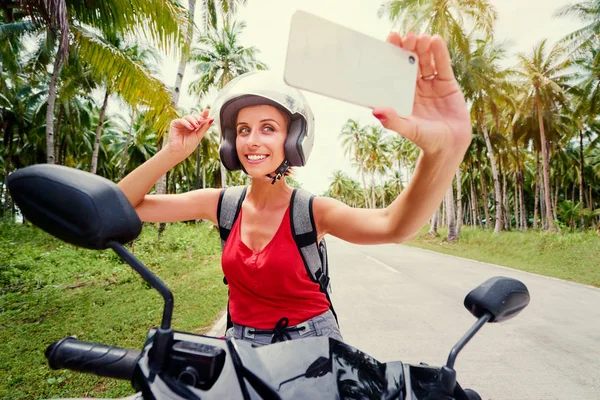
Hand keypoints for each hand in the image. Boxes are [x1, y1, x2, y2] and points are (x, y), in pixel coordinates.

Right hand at [166, 109, 212, 158]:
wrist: (180, 151)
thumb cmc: (189, 145)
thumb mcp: (199, 135)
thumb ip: (205, 127)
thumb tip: (211, 119)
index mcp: (194, 126)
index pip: (199, 118)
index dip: (203, 114)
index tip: (208, 110)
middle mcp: (188, 123)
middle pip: (194, 116)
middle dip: (199, 117)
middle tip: (202, 120)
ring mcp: (181, 123)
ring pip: (188, 117)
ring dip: (193, 120)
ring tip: (196, 126)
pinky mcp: (175, 124)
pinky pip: (181, 120)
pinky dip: (186, 123)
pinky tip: (190, 127)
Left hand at [372, 33, 471, 154]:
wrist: (450, 146)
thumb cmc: (426, 140)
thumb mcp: (409, 129)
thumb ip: (393, 121)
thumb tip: (375, 111)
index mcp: (402, 96)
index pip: (394, 72)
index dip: (392, 56)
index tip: (390, 40)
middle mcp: (414, 88)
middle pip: (410, 64)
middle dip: (408, 49)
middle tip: (406, 37)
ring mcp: (431, 85)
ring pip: (426, 62)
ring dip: (423, 48)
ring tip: (421, 38)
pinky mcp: (447, 84)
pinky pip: (442, 66)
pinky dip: (440, 53)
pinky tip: (436, 40)